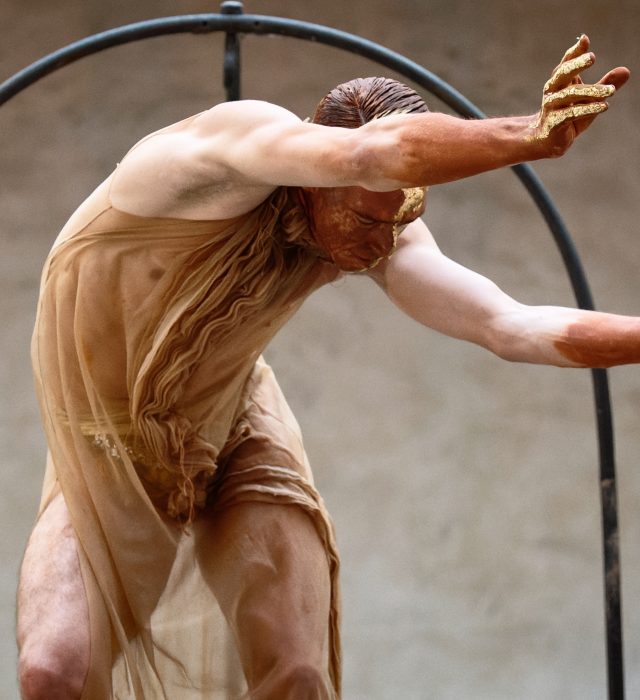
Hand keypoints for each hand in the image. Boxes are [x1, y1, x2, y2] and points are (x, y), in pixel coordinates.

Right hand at [531, 35, 629, 155]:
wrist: (547, 141)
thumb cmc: (567, 116)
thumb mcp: (589, 100)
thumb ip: (605, 85)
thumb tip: (626, 70)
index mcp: (559, 82)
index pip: (566, 63)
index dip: (574, 52)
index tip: (585, 40)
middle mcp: (553, 92)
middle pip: (562, 73)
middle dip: (576, 64)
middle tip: (592, 57)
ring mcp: (552, 107)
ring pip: (570, 94)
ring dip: (592, 92)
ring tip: (611, 91)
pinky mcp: (554, 122)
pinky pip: (572, 113)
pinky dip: (589, 108)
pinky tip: (604, 106)